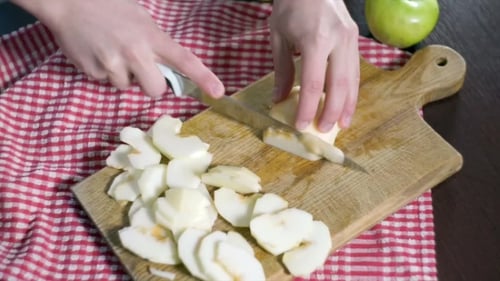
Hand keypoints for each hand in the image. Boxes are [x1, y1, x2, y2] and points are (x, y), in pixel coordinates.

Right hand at [12, 0, 224, 97]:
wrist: (68, 1)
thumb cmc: (109, 6)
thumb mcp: (141, 19)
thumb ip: (155, 43)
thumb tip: (168, 68)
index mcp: (152, 37)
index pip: (184, 60)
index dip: (204, 77)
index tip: (219, 92)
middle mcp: (135, 53)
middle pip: (155, 90)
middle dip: (150, 85)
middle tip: (139, 68)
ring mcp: (113, 64)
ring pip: (127, 88)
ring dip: (123, 76)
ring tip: (110, 51)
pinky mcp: (93, 72)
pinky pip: (105, 83)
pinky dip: (103, 72)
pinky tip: (97, 52)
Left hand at [269, 0, 359, 130]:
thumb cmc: (291, 5)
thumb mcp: (278, 36)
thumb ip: (282, 69)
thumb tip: (279, 99)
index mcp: (315, 40)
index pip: (313, 84)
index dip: (308, 108)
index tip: (301, 125)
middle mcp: (338, 40)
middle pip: (339, 85)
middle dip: (332, 111)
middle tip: (324, 129)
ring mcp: (351, 39)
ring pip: (353, 79)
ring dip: (348, 104)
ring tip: (342, 124)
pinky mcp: (355, 38)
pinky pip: (355, 69)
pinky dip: (352, 89)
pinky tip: (347, 103)